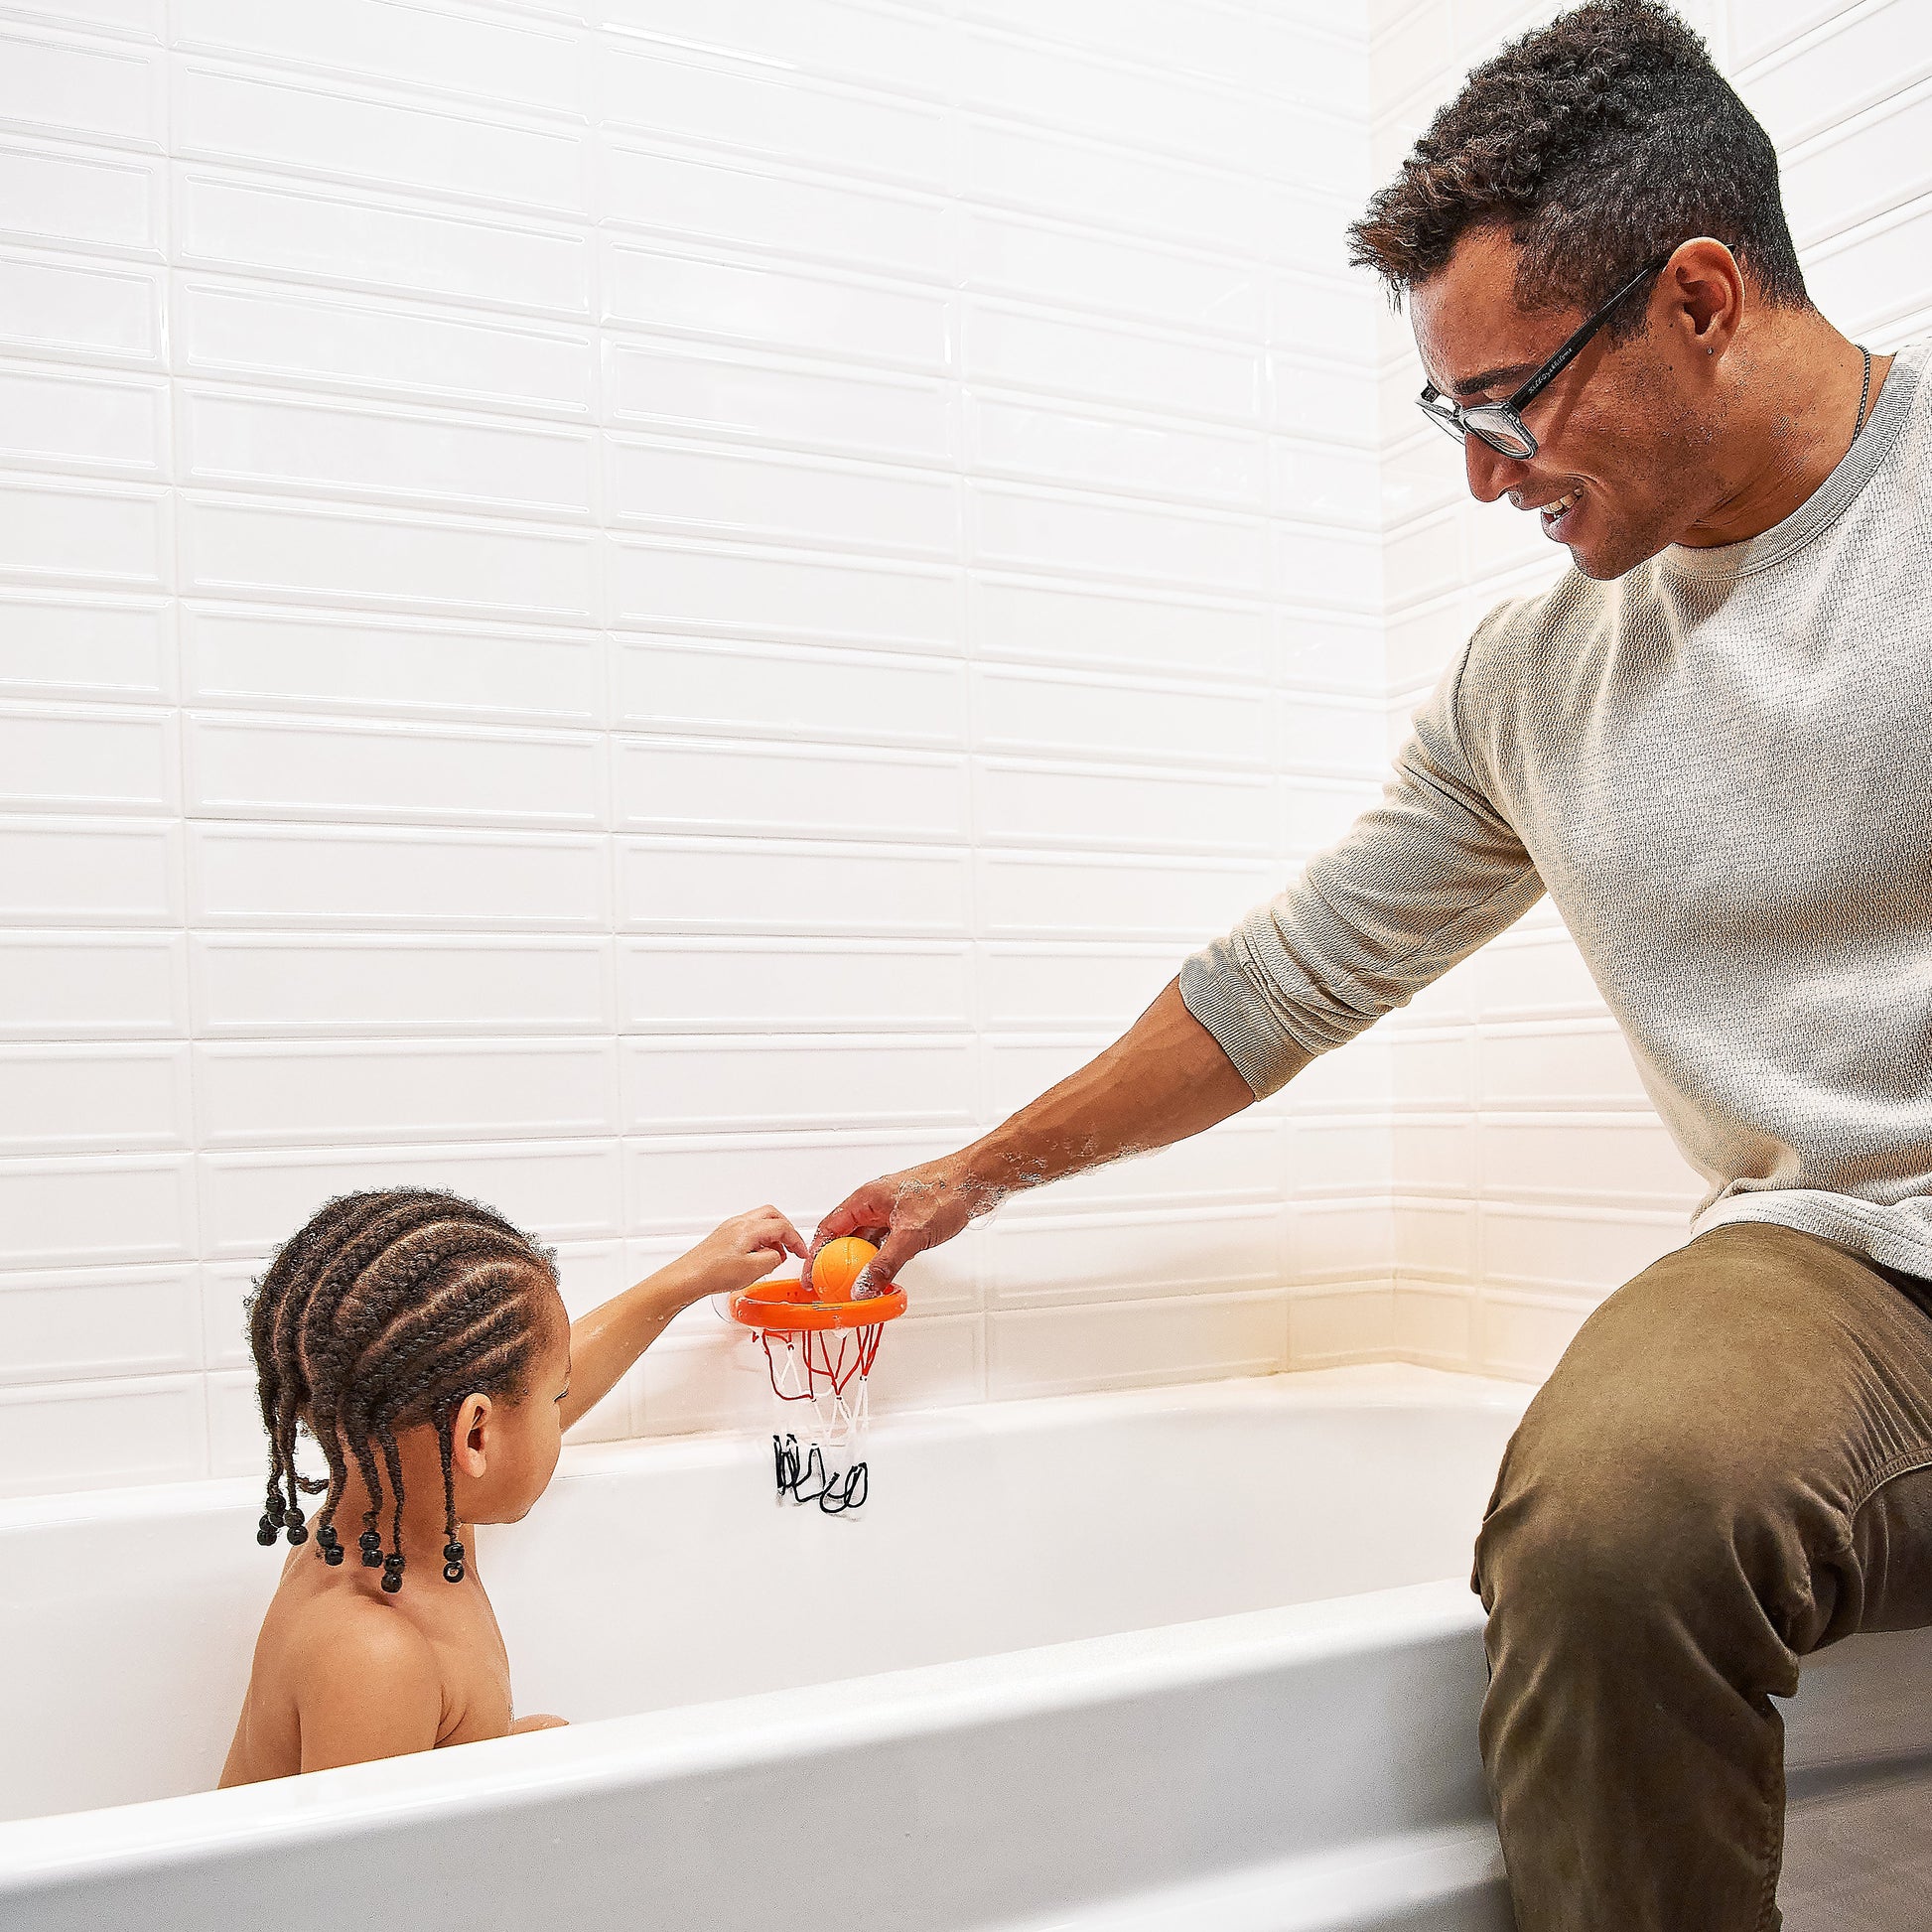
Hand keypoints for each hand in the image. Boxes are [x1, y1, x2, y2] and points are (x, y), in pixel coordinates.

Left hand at [674, 1206, 807, 1303]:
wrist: (687, 1278)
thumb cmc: (713, 1274)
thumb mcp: (753, 1270)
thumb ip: (773, 1259)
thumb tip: (777, 1255)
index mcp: (749, 1228)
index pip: (782, 1227)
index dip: (796, 1240)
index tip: (802, 1253)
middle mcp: (739, 1223)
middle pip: (772, 1215)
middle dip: (786, 1230)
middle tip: (793, 1247)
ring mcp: (730, 1228)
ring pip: (760, 1221)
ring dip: (772, 1235)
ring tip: (775, 1255)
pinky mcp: (723, 1237)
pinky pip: (749, 1230)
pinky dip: (760, 1239)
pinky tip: (758, 1257)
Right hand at [806, 1156, 997, 1298]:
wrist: (978, 1180)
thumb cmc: (947, 1190)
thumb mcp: (911, 1234)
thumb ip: (885, 1264)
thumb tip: (863, 1286)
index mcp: (866, 1198)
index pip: (830, 1228)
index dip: (817, 1255)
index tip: (813, 1278)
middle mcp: (875, 1203)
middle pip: (846, 1237)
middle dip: (838, 1264)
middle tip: (834, 1287)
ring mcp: (892, 1211)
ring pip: (867, 1242)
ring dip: (862, 1263)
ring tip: (858, 1286)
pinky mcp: (907, 1219)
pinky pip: (885, 1244)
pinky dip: (881, 1260)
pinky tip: (883, 1275)